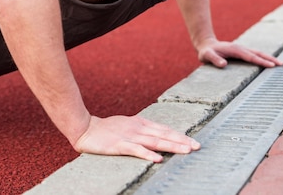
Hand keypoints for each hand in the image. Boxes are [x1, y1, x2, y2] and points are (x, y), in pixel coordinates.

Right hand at [73, 115, 200, 161]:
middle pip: (163, 134)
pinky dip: (147, 154)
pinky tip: (157, 158)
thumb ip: (142, 130)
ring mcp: (129, 136)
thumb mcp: (127, 125)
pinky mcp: (119, 145)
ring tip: (186, 151)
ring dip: (171, 146)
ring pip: (154, 141)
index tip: (193, 141)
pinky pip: (135, 150)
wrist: (85, 128)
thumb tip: (158, 135)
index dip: (179, 135)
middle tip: (197, 146)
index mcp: (140, 123)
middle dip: (181, 140)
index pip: (164, 129)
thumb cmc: (106, 129)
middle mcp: (137, 128)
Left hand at [197, 38, 282, 67]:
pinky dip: (263, 58)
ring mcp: (242, 50)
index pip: (250, 57)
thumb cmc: (206, 52)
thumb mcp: (207, 56)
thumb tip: (223, 64)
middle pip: (258, 53)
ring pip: (258, 53)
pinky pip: (255, 55)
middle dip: (270, 58)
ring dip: (269, 58)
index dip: (261, 61)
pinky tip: (269, 63)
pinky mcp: (242, 52)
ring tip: (280, 64)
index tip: (271, 65)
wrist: (206, 45)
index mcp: (235, 49)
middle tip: (282, 64)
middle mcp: (241, 48)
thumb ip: (214, 59)